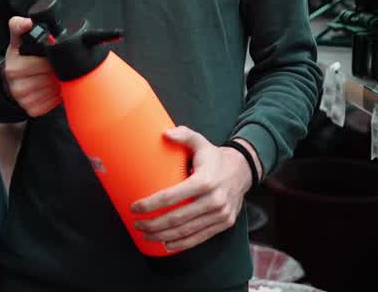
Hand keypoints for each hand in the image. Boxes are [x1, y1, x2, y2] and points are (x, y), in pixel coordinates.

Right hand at [2, 16, 60, 115]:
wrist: (8, 81)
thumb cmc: (18, 59)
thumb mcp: (16, 40)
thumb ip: (19, 26)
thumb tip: (28, 22)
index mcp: (14, 68)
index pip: (45, 63)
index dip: (53, 58)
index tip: (54, 55)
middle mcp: (18, 87)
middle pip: (52, 77)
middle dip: (58, 70)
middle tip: (56, 65)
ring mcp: (25, 101)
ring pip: (55, 90)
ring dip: (59, 82)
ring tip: (54, 75)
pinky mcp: (33, 110)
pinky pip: (54, 102)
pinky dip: (57, 94)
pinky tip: (52, 86)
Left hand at [129, 128, 254, 252]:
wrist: (243, 171)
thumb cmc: (214, 157)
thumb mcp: (200, 142)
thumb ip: (183, 135)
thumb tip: (164, 134)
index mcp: (205, 180)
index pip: (172, 196)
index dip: (150, 204)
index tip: (134, 208)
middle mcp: (214, 200)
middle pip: (177, 218)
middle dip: (153, 224)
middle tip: (136, 223)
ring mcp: (221, 214)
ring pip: (186, 231)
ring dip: (163, 236)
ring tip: (146, 234)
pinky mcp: (224, 224)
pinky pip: (200, 238)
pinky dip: (182, 244)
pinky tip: (166, 244)